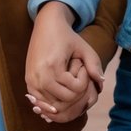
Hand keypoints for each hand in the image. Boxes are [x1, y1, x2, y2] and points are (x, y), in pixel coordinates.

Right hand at [25, 2, 102, 122]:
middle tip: (76, 77)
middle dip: (75, 92)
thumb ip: (94, 64)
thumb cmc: (67, 36)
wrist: (46, 25)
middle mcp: (39, 77)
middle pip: (64, 100)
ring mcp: (31, 80)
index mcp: (53, 67)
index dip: (84, 82)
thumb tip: (101, 83)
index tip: (82, 68)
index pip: (74, 90)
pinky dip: (50, 102)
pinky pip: (40, 102)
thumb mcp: (83, 47)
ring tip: (69, 83)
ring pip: (52, 104)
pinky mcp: (28, 81)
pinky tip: (58, 96)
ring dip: (63, 98)